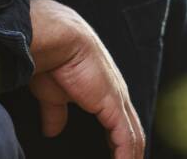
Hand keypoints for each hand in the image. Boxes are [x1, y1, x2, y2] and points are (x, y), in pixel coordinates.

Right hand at [29, 0, 144, 158]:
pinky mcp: (114, 105)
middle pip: (132, 133)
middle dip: (131, 154)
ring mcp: (118, 100)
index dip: (120, 145)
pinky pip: (126, 139)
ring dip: (131, 158)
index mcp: (106, 91)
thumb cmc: (53, 59)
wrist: (56, 40)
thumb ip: (57, 113)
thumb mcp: (54, 94)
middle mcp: (118, 96)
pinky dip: (126, 157)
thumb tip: (53, 131)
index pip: (121, 124)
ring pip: (133, 138)